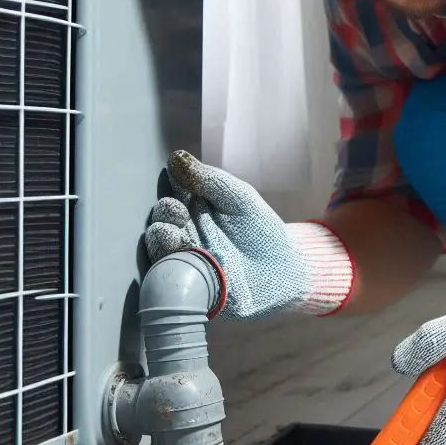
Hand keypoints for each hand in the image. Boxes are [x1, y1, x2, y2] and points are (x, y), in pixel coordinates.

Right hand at [144, 151, 354, 319]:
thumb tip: (175, 157)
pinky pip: (171, 278)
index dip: (170, 190)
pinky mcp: (189, 287)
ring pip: (160, 248)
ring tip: (174, 233)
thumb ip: (211, 180)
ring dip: (162, 237)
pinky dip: (172, 266)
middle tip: (178, 211)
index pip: (172, 194)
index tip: (177, 186)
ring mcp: (185, 260)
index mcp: (194, 209)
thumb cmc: (262, 231)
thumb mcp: (239, 199)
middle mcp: (184, 233)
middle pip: (161, 220)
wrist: (285, 271)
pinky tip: (181, 256)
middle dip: (165, 214)